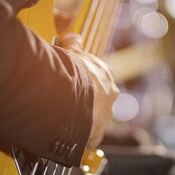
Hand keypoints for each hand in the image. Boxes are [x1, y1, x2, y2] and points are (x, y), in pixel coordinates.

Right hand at [58, 33, 118, 148]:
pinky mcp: (97, 134)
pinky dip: (80, 136)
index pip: (97, 75)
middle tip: (67, 100)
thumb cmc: (69, 73)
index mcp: (106, 74)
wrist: (69, 99)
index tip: (73, 81)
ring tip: (64, 117)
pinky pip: (89, 137)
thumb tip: (74, 37)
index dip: (84, 78)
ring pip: (94, 117)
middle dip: (85, 99)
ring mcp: (105, 116)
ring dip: (82, 117)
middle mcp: (110, 95)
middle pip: (98, 97)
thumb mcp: (69, 52)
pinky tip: (68, 134)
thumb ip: (72, 44)